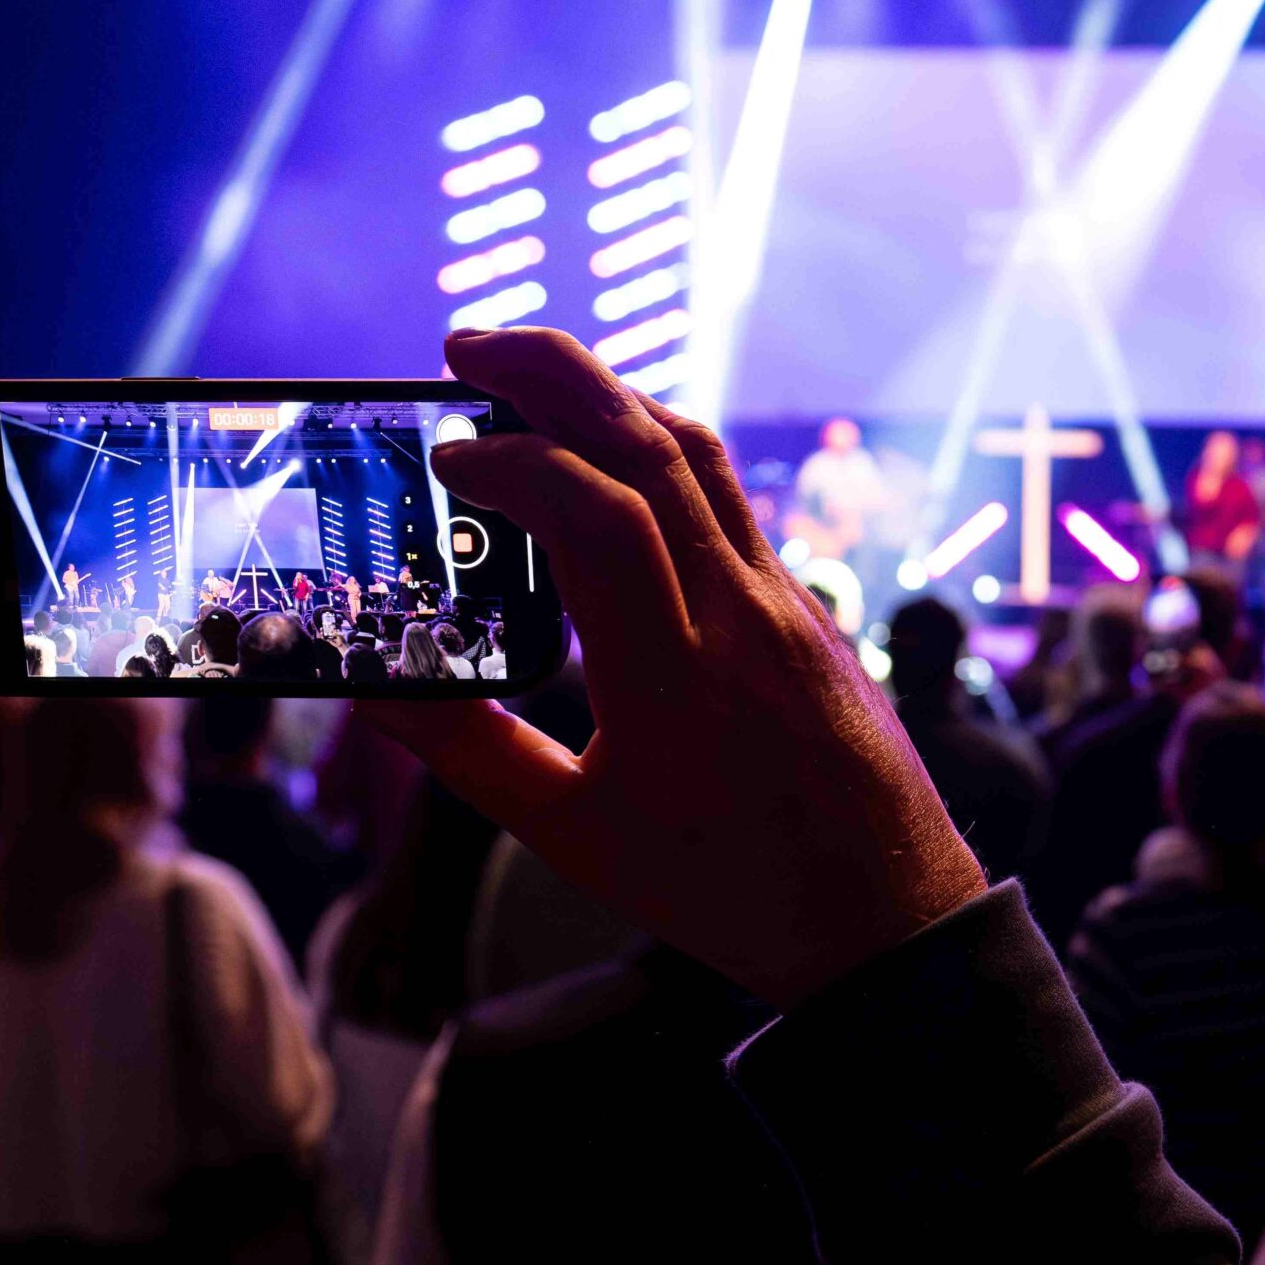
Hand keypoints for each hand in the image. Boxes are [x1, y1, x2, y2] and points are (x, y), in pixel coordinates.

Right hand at [361, 327, 986, 1007]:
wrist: (888, 920)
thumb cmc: (734, 893)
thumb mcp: (578, 839)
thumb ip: (473, 756)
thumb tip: (375, 690)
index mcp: (674, 672)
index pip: (594, 512)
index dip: (511, 460)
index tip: (443, 457)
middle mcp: (739, 614)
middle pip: (650, 444)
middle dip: (553, 371)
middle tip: (466, 344)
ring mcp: (786, 603)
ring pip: (701, 458)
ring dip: (613, 396)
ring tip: (534, 381)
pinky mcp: (810, 611)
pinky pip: (732, 501)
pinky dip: (663, 452)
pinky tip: (618, 465)